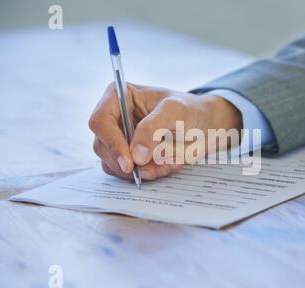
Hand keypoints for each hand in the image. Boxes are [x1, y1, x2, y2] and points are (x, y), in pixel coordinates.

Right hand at [89, 83, 242, 180]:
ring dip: (140, 171)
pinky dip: (146, 175)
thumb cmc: (190, 111)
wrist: (204, 126)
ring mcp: (119, 139)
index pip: (100, 121)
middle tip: (153, 169)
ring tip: (167, 163)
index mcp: (119, 96)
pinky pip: (126, 173)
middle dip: (128, 163)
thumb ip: (153, 129)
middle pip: (102, 146)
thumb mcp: (176, 112)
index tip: (130, 163)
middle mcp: (114, 118)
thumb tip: (135, 154)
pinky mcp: (127, 156)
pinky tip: (165, 166)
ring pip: (113, 164)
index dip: (112, 143)